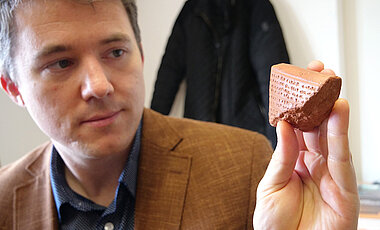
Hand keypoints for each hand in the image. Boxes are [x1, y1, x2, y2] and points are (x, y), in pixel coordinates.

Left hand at [253, 61, 358, 229]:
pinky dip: (340, 133)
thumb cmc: (276, 224)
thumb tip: (284, 124)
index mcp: (294, 160)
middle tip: (319, 73)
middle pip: (318, 124)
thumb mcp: (272, 185)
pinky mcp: (344, 186)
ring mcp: (330, 172)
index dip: (299, 104)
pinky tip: (338, 112)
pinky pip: (342, 155)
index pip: (298, 126)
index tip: (297, 81)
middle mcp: (313, 162)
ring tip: (330, 85)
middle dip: (319, 98)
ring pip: (332, 135)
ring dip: (332, 108)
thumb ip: (282, 156)